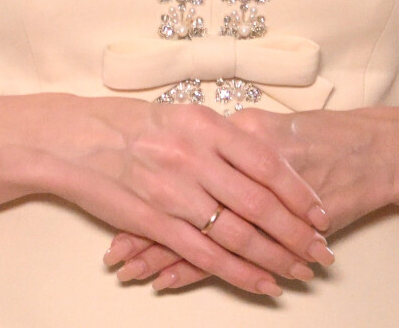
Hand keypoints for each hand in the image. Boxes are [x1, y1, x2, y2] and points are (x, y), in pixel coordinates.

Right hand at [0, 93, 331, 296]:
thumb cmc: (131, 125)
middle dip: (297, 233)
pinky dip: (240, 273)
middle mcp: (194, 157)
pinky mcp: (156, 222)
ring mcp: (175, 192)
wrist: (75, 139)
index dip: (297, 192)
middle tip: (322, 251)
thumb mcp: (182, 114)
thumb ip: (223, 137)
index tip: (320, 212)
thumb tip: (267, 154)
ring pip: (239, 233)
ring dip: (276, 257)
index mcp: (206, 125)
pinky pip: (207, 255)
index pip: (266, 162)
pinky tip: (263, 283)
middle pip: (260, 203)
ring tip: (301, 272)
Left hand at [102, 104, 398, 288]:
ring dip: (163, 257)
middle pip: (179, 203)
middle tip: (116, 258)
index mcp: (233, 132)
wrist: (372, 147)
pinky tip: (171, 282)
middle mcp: (239, 163)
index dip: (143, 193)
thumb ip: (226, 141)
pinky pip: (230, 252)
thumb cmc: (316, 137)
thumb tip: (184, 147)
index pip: (176, 171)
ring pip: (199, 232)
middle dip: (145, 233)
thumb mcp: (263, 128)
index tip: (113, 214)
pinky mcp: (275, 228)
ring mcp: (259, 199)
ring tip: (133, 274)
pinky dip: (197, 269)